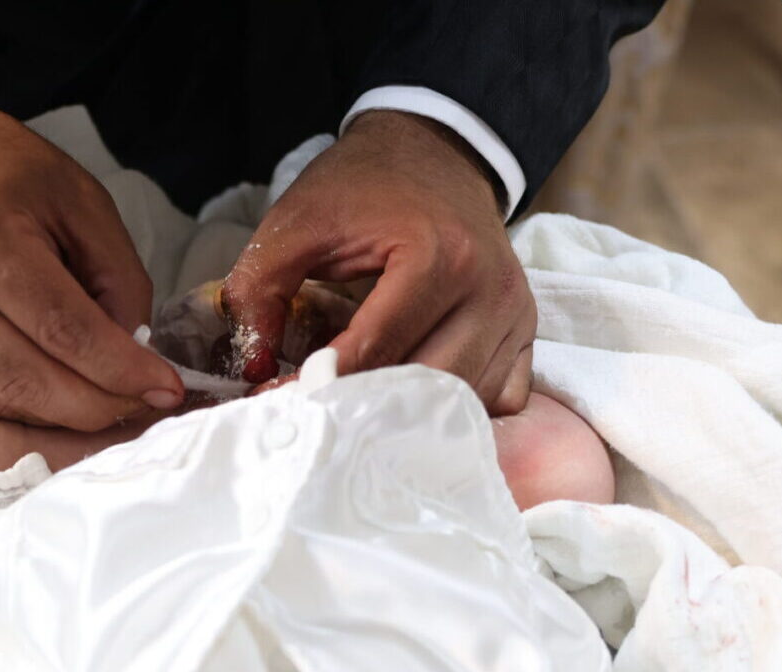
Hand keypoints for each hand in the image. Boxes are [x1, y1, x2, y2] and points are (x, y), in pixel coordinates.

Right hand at [0, 102, 183, 430]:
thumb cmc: (2, 170)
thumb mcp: (80, 200)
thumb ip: (117, 279)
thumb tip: (134, 355)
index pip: (64, 329)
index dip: (121, 371)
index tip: (166, 388)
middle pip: (28, 378)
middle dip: (97, 406)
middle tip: (143, 406)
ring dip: (62, 412)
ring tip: (108, 402)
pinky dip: (24, 401)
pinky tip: (58, 390)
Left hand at [223, 110, 537, 414]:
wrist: (434, 151)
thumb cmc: (363, 186)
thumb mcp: (297, 221)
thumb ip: (260, 288)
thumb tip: (255, 367)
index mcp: (438, 255)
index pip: (376, 350)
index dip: (322, 383)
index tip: (281, 398)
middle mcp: (490, 288)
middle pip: (424, 385)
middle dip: (366, 405)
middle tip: (319, 408)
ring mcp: (516, 311)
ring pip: (461, 398)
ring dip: (408, 409)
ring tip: (361, 399)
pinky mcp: (526, 327)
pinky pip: (498, 394)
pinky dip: (454, 404)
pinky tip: (415, 390)